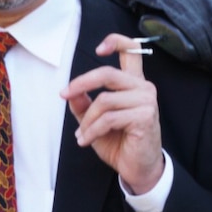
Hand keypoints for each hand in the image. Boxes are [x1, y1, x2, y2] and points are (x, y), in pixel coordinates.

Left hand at [60, 33, 163, 193]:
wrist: (138, 169)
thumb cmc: (120, 143)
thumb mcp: (94, 121)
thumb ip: (83, 104)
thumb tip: (70, 92)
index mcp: (133, 83)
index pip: (132, 50)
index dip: (115, 42)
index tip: (98, 49)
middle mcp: (143, 87)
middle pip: (107, 73)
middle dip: (81, 83)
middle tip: (64, 94)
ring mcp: (147, 101)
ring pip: (104, 100)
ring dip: (87, 120)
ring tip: (81, 135)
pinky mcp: (145, 117)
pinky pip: (109, 118)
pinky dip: (92, 130)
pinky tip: (86, 140)